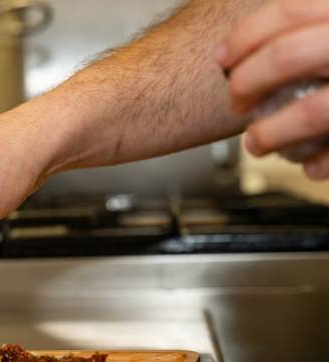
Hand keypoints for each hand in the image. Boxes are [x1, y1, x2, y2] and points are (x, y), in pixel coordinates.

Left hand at [216, 0, 328, 179]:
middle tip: (236, 100)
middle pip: (288, 56)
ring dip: (271, 133)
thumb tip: (266, 34)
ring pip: (313, 111)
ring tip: (256, 143)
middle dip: (245, 84)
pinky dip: (324, 161)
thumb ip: (319, 23)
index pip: (288, 10)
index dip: (244, 37)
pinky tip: (313, 166)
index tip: (222, 59)